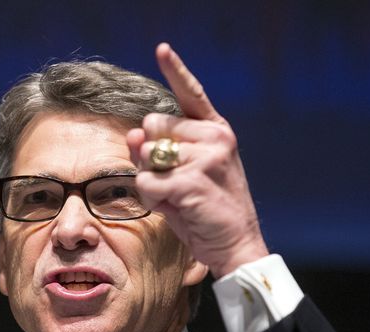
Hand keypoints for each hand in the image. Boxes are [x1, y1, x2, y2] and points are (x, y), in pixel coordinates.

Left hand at [127, 43, 268, 277]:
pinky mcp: (192, 181)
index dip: (175, 69)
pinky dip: (152, 198)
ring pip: (146, 156)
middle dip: (150, 155)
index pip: (191, 93)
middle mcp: (214, 137)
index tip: (161, 49)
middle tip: (174, 182)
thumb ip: (158, 152)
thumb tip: (133, 134)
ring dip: (152, 182)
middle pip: (152, 126)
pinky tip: (175, 208)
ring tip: (179, 199)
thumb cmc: (207, 209)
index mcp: (216, 130)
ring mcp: (205, 157)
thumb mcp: (184, 175)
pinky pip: (146, 181)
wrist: (236, 245)